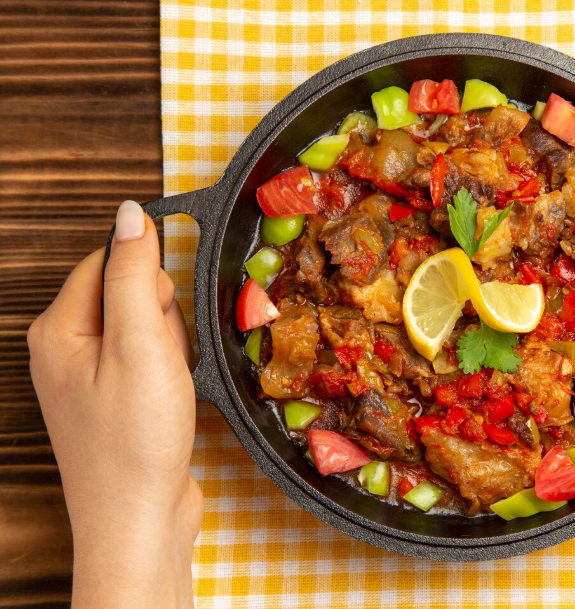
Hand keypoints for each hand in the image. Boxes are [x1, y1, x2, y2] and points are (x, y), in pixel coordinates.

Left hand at [28, 201, 201, 608]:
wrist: (140, 522)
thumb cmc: (135, 441)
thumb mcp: (141, 346)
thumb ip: (136, 274)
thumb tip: (132, 213)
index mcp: (56, 330)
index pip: (107, 262)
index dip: (150, 282)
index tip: (167, 317)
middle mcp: (65, 350)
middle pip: (130, 294)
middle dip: (164, 321)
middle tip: (164, 363)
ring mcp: (90, 378)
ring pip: (149, 328)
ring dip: (173, 349)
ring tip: (168, 388)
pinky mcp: (117, 400)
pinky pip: (153, 360)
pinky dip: (172, 372)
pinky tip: (171, 400)